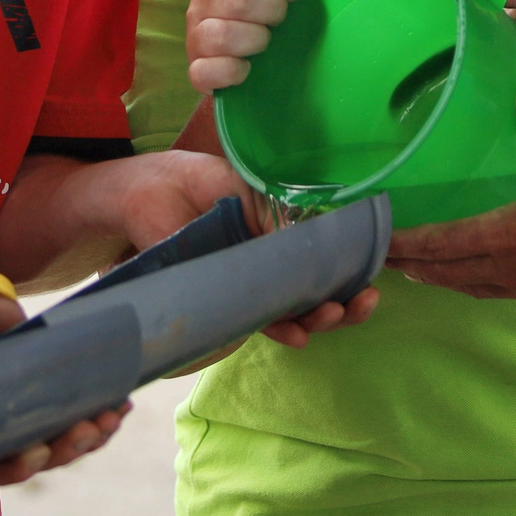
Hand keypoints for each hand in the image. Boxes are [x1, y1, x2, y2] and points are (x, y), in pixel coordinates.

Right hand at [0, 270, 129, 487]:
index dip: (12, 468)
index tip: (37, 453)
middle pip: (30, 458)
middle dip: (64, 450)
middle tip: (88, 428)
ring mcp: (20, 415)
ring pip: (56, 443)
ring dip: (87, 437)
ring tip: (111, 417)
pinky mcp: (44, 396)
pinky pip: (71, 417)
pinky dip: (96, 416)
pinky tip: (120, 404)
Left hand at [110, 149, 377, 349]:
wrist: (146, 189)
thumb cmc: (194, 181)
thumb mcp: (244, 188)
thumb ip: (275, 218)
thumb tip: (311, 245)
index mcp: (277, 238)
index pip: (322, 263)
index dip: (349, 274)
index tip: (369, 279)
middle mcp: (265, 268)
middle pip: (313, 296)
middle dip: (342, 305)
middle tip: (362, 302)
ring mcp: (244, 287)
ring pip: (290, 313)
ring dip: (317, 319)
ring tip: (332, 314)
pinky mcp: (218, 300)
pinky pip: (253, 321)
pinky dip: (278, 328)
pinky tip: (297, 334)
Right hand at [186, 0, 332, 93]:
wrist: (238, 62)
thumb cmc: (261, 15)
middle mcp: (200, 0)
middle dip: (272, 10)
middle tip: (282, 19)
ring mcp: (194, 37)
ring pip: (222, 35)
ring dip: (256, 40)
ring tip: (265, 42)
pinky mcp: (194, 71)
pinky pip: (208, 71)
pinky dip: (235, 72)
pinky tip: (248, 69)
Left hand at [385, 80, 515, 320]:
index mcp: (502, 236)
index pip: (439, 242)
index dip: (404, 242)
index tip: (375, 240)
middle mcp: (503, 268)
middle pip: (442, 272)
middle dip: (409, 265)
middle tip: (379, 259)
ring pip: (467, 286)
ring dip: (438, 277)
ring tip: (416, 270)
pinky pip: (495, 292)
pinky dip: (473, 284)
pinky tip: (477, 277)